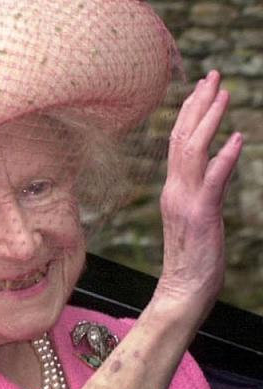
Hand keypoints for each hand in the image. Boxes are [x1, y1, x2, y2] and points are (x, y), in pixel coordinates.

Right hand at [157, 71, 242, 317]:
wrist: (181, 291)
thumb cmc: (192, 260)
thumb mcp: (196, 218)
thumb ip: (202, 191)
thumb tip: (213, 168)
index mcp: (173, 190)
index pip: (178, 144)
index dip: (190, 113)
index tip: (202, 87)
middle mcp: (175, 191)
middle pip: (182, 139)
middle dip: (198, 105)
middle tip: (211, 75)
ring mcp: (185, 203)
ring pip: (192, 152)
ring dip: (209, 121)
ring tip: (223, 93)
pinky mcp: (200, 216)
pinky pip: (212, 182)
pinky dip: (224, 158)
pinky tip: (237, 139)